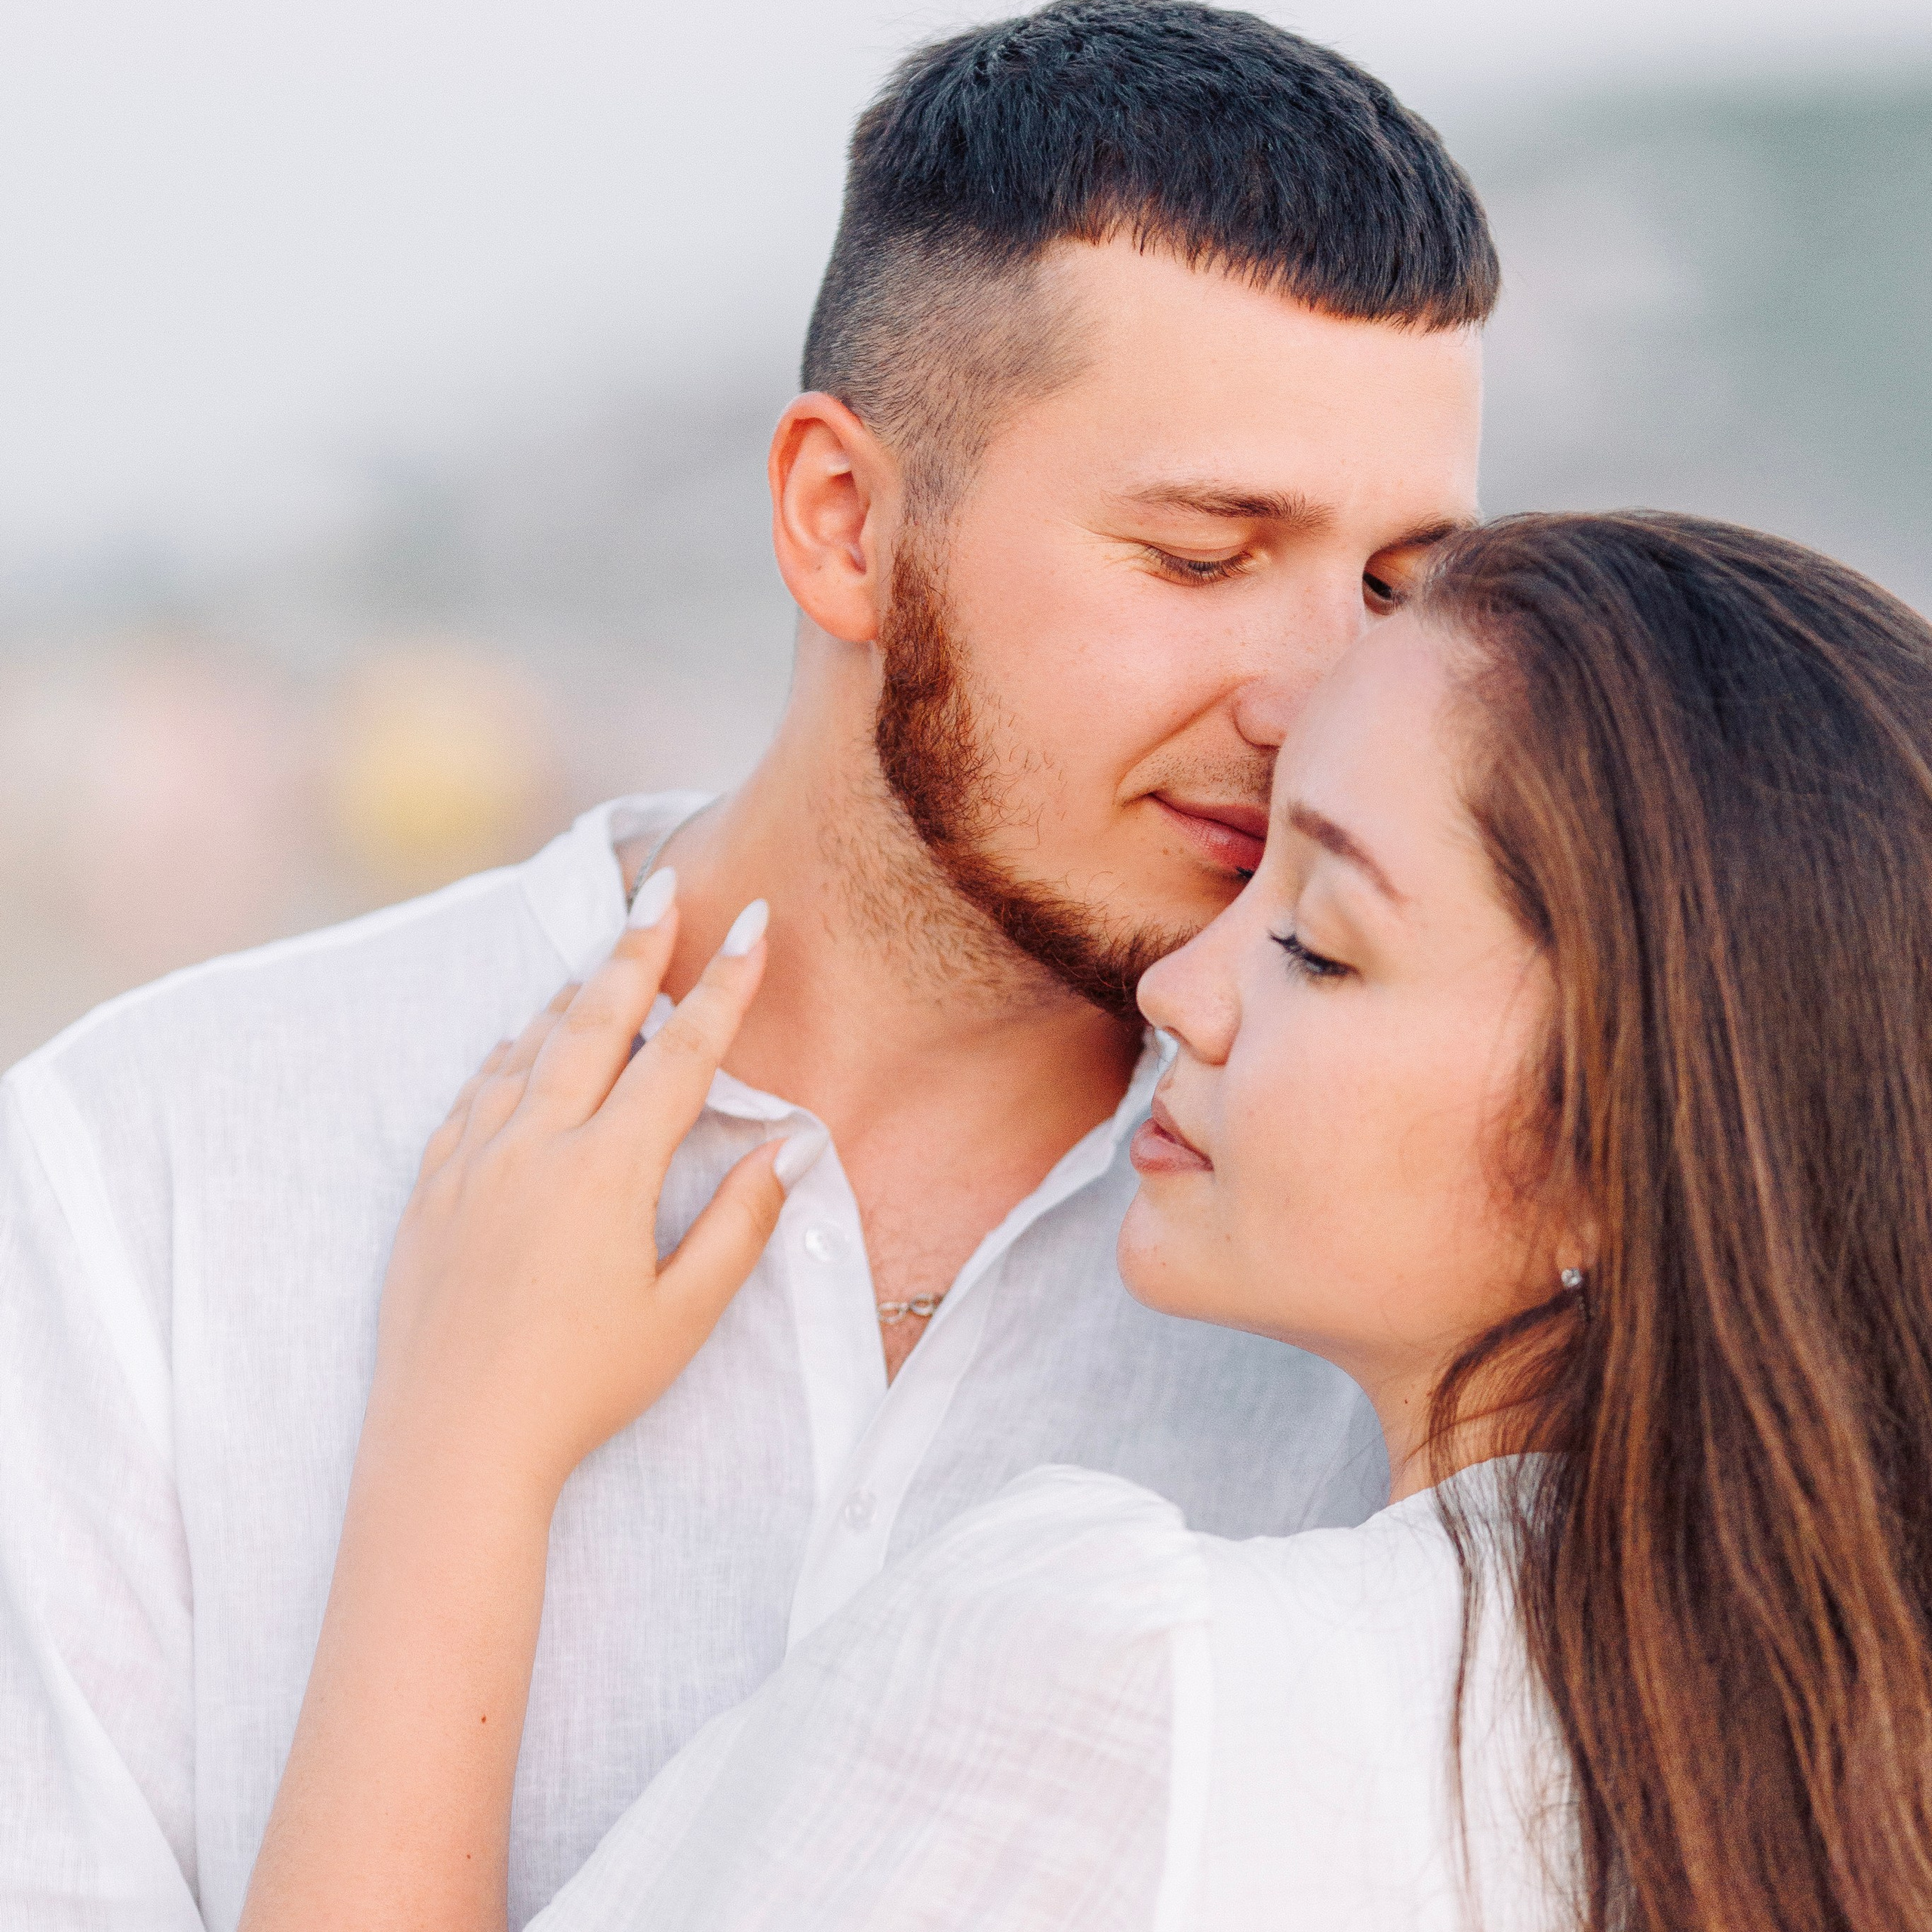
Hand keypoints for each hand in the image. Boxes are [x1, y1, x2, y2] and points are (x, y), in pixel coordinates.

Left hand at [363, 876, 816, 1511]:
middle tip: (664, 891)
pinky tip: (516, 1044)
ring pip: (525, 1049)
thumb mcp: (682, 1317)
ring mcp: (473, 1163)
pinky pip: (471, 1095)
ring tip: (601, 957)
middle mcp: (535, 1146)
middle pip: (594, 1022)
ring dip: (571, 994)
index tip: (751, 924)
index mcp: (607, 1171)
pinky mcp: (430, 1193)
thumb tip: (787, 1152)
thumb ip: (739, 1226)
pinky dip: (504, 1054)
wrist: (453, 1445)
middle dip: (636, 950)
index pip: (680, 1056)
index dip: (723, 986)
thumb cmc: (581, 1390)